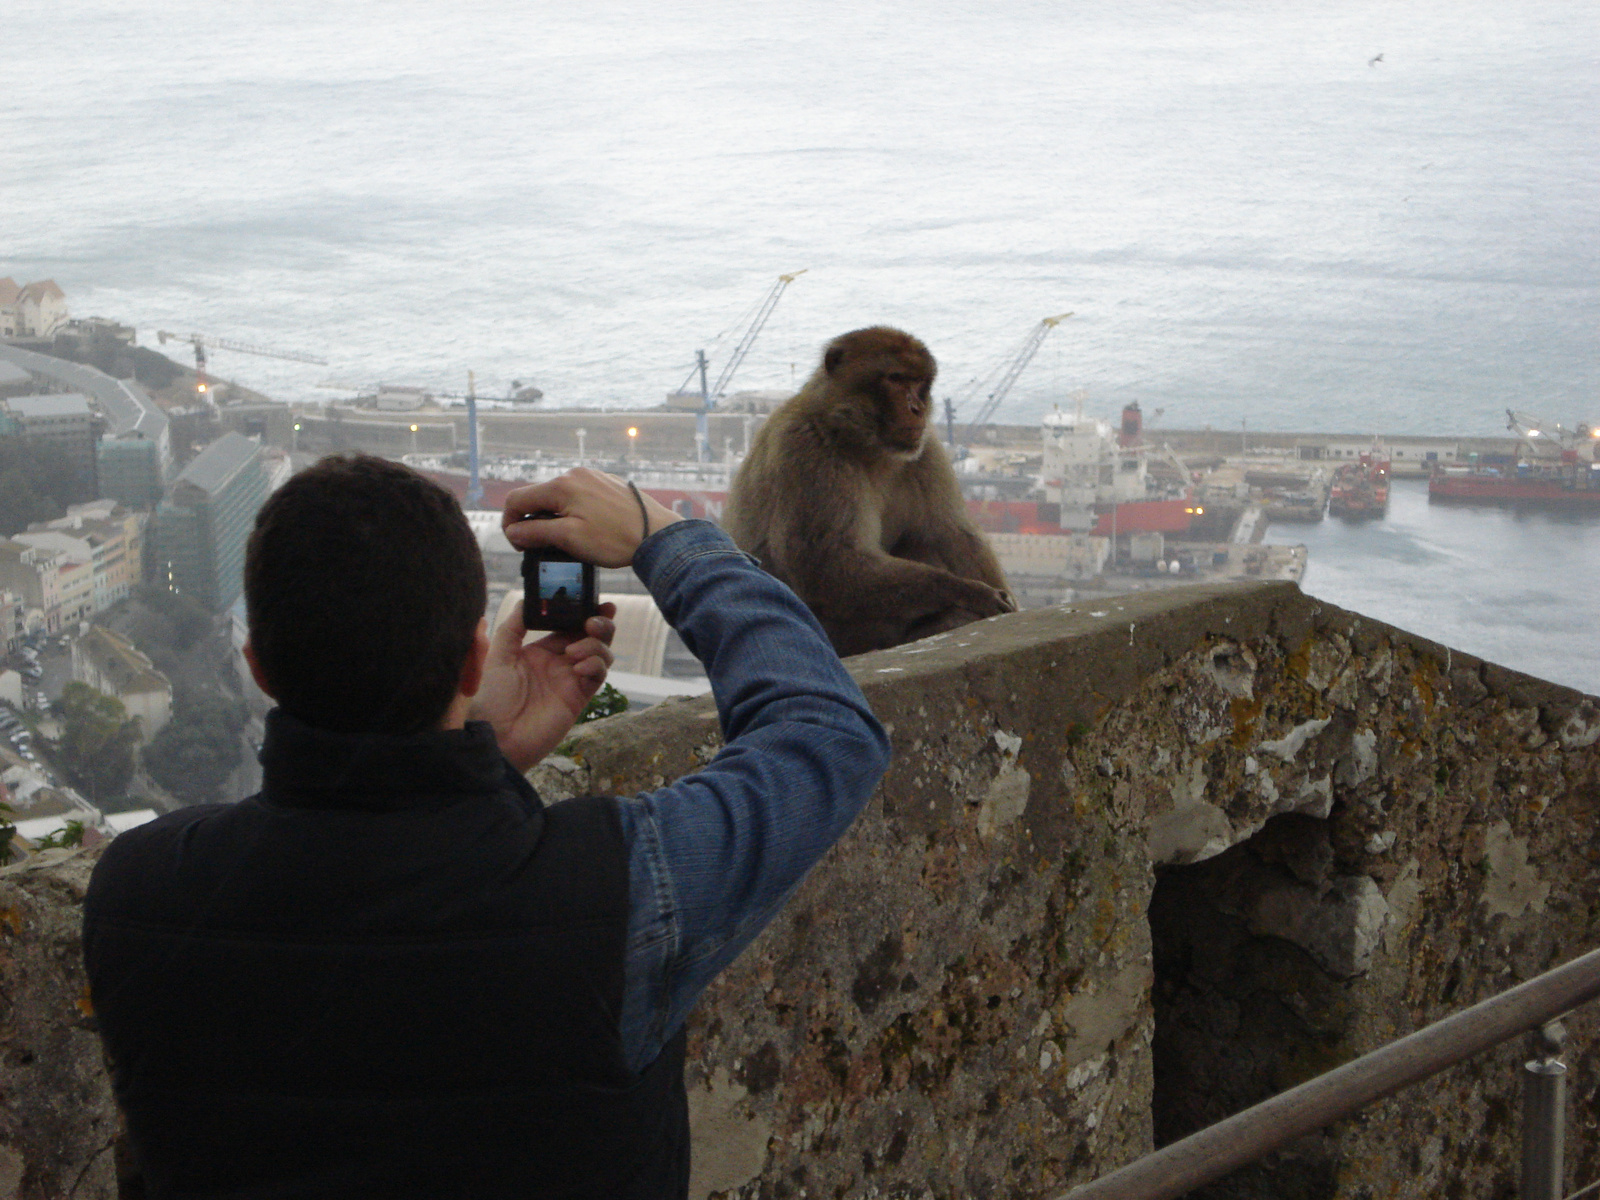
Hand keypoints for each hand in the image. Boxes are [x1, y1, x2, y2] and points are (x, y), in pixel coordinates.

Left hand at [469, 601, 617, 771]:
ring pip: (601, 653)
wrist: (496, 737)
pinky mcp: (579, 697)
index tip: (594, 599)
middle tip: (593, 620)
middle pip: (593, 637)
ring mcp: (571, 680)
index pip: (570, 625)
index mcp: (541, 651)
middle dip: (599, 623)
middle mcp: (560, 663)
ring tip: (573, 651)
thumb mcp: (498, 656)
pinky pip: (598, 675)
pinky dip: (594, 664)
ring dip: (595, 644)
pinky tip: (576, 666)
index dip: (583, 612)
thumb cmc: (491, 699)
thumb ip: (513, 627)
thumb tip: (527, 600)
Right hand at [502, 468, 681, 567]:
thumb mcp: (569, 539)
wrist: (657, 534)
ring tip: (569, 540)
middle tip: (545, 547)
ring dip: (554, 517)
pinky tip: (588, 529)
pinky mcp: (607, 484)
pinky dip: (574, 512)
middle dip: (534, 522)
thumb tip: (512, 531)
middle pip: (538, 497)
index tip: (520, 545)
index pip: (517, 499)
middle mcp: (575, 474)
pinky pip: (579, 496)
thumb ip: (536, 532)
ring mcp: (593, 477)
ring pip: (559, 497)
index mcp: (561, 486)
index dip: (511, 524)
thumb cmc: (616, 538)